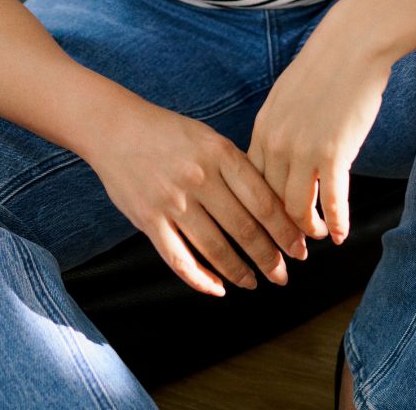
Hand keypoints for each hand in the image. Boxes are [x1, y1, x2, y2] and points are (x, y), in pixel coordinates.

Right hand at [90, 98, 310, 296]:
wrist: (116, 127)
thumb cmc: (169, 133)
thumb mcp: (209, 138)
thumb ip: (236, 168)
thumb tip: (272, 206)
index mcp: (220, 153)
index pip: (264, 201)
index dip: (286, 230)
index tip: (300, 248)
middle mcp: (199, 178)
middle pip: (244, 229)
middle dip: (270, 258)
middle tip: (284, 275)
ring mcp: (172, 201)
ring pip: (216, 249)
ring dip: (240, 272)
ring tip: (254, 282)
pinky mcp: (148, 220)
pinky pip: (179, 260)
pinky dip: (201, 280)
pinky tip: (218, 288)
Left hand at [246, 14, 391, 244]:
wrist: (354, 44)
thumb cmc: (326, 68)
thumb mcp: (288, 97)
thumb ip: (280, 127)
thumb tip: (281, 156)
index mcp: (263, 128)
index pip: (251, 184)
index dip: (259, 211)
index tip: (267, 227)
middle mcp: (276, 143)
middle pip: (270, 202)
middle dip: (279, 230)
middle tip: (289, 249)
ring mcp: (304, 150)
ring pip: (297, 208)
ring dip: (307, 231)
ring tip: (316, 239)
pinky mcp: (334, 153)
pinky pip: (332, 201)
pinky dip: (336, 223)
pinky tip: (341, 235)